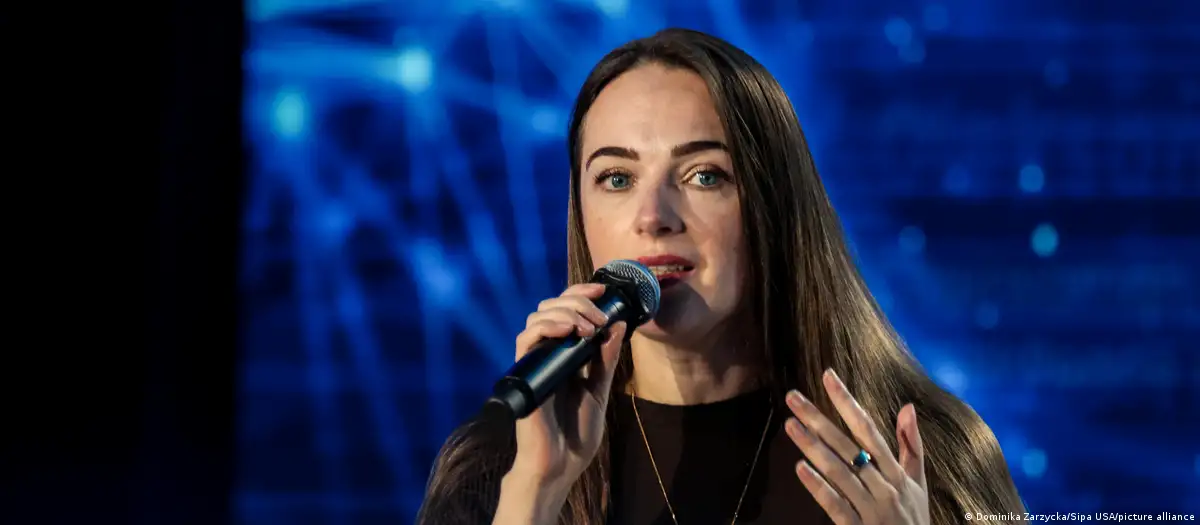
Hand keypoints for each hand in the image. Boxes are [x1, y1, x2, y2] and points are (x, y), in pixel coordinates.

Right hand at [507, 283, 627, 488]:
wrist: (561, 463)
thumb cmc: (578, 432)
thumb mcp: (600, 389)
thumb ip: (607, 358)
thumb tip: (618, 324)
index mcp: (567, 353)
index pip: (568, 310)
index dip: (582, 294)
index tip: (603, 291)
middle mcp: (549, 352)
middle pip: (553, 306)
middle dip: (578, 301)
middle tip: (598, 317)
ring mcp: (535, 360)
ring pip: (539, 316)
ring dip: (566, 312)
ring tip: (587, 328)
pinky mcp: (524, 371)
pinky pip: (526, 337)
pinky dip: (547, 326)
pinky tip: (567, 331)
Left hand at [784, 369, 929, 524]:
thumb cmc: (913, 517)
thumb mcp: (918, 482)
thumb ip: (912, 445)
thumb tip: (908, 406)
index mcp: (896, 471)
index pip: (868, 429)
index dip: (847, 401)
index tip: (828, 377)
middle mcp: (884, 486)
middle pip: (847, 446)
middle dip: (819, 419)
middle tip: (793, 397)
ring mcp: (871, 508)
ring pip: (838, 472)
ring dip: (813, 447)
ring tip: (790, 425)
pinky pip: (835, 505)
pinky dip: (818, 487)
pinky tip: (800, 469)